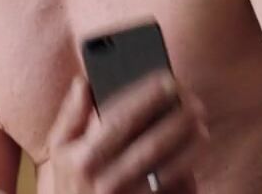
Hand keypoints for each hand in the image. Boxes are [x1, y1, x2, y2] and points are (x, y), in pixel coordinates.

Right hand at [45, 72, 209, 193]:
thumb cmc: (71, 182)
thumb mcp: (60, 149)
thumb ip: (71, 115)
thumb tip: (83, 82)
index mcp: (83, 158)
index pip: (120, 120)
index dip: (146, 97)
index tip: (168, 78)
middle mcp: (105, 180)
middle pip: (150, 144)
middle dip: (177, 119)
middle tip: (194, 100)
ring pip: (167, 169)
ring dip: (188, 144)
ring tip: (201, 124)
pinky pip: (171, 189)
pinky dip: (187, 170)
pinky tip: (194, 151)